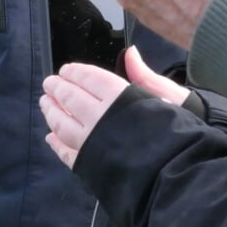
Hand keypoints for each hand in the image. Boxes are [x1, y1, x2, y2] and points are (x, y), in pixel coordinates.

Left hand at [42, 46, 188, 168]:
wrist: (181, 173)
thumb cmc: (180, 133)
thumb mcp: (170, 98)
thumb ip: (144, 76)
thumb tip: (130, 52)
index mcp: (121, 98)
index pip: (90, 79)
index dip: (76, 73)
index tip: (66, 70)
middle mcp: (100, 118)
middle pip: (71, 99)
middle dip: (57, 89)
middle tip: (49, 84)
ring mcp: (91, 143)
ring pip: (62, 125)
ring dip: (51, 113)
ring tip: (45, 103)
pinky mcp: (89, 166)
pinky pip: (67, 153)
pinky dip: (57, 144)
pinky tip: (51, 137)